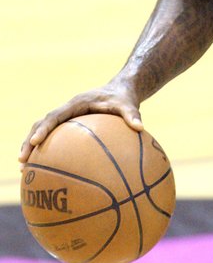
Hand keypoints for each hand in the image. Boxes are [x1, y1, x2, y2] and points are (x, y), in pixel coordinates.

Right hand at [19, 82, 142, 165]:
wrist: (122, 90)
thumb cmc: (124, 98)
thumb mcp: (129, 105)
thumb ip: (132, 115)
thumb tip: (140, 128)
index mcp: (77, 102)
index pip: (55, 115)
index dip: (44, 128)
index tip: (34, 141)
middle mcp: (68, 109)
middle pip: (42, 124)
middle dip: (29, 141)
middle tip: (22, 161)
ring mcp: (67, 117)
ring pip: (44, 131)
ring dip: (32, 147)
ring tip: (24, 170)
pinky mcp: (70, 125)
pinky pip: (55, 138)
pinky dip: (47, 151)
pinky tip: (46, 171)